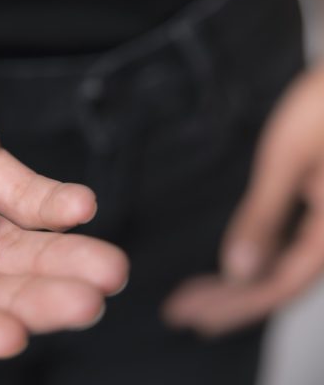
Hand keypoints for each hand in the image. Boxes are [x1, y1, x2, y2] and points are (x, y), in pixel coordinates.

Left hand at [164, 65, 323, 336]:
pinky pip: (294, 249)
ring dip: (242, 285)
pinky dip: (261, 259)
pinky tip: (236, 265)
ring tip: (198, 297)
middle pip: (281, 284)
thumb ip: (263, 218)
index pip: (278, 286)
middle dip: (229, 302)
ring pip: (287, 268)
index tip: (189, 316)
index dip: (232, 306)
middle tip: (181, 313)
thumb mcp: (287, 160)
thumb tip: (238, 270)